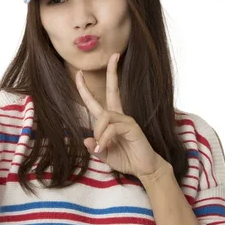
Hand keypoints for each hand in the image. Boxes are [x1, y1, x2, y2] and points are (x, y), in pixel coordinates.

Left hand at [75, 52, 168, 179]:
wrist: (145, 169)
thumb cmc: (126, 159)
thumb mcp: (105, 155)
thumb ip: (95, 147)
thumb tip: (86, 139)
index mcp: (111, 121)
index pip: (96, 101)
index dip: (86, 88)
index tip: (79, 73)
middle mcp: (119, 116)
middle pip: (113, 90)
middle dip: (112, 72)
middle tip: (114, 55)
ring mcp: (127, 120)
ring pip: (104, 116)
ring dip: (98, 131)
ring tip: (100, 147)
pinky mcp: (133, 127)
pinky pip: (112, 128)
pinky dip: (105, 138)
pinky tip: (104, 148)